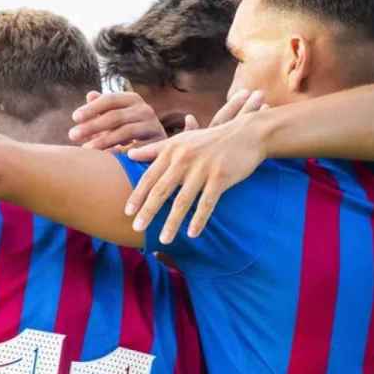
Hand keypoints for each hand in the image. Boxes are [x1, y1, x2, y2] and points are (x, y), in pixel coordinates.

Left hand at [69, 91, 166, 150]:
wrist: (158, 145)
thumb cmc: (129, 128)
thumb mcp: (115, 115)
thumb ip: (101, 107)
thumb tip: (90, 95)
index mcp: (132, 99)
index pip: (109, 100)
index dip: (91, 108)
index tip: (74, 118)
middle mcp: (144, 110)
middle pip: (115, 116)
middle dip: (92, 126)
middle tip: (72, 135)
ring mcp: (153, 126)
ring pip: (125, 132)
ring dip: (103, 141)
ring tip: (86, 150)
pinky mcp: (158, 144)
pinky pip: (137, 149)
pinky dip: (121, 153)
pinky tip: (106, 159)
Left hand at [124, 90, 267, 243]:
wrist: (246, 134)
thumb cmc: (209, 140)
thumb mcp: (181, 140)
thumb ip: (154, 149)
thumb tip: (129, 155)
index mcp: (172, 151)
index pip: (150, 177)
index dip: (138, 195)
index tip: (127, 212)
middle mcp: (184, 159)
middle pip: (162, 190)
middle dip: (148, 211)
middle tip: (137, 228)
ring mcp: (203, 168)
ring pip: (183, 200)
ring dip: (172, 222)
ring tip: (163, 239)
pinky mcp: (221, 177)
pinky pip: (207, 203)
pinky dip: (199, 219)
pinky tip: (192, 234)